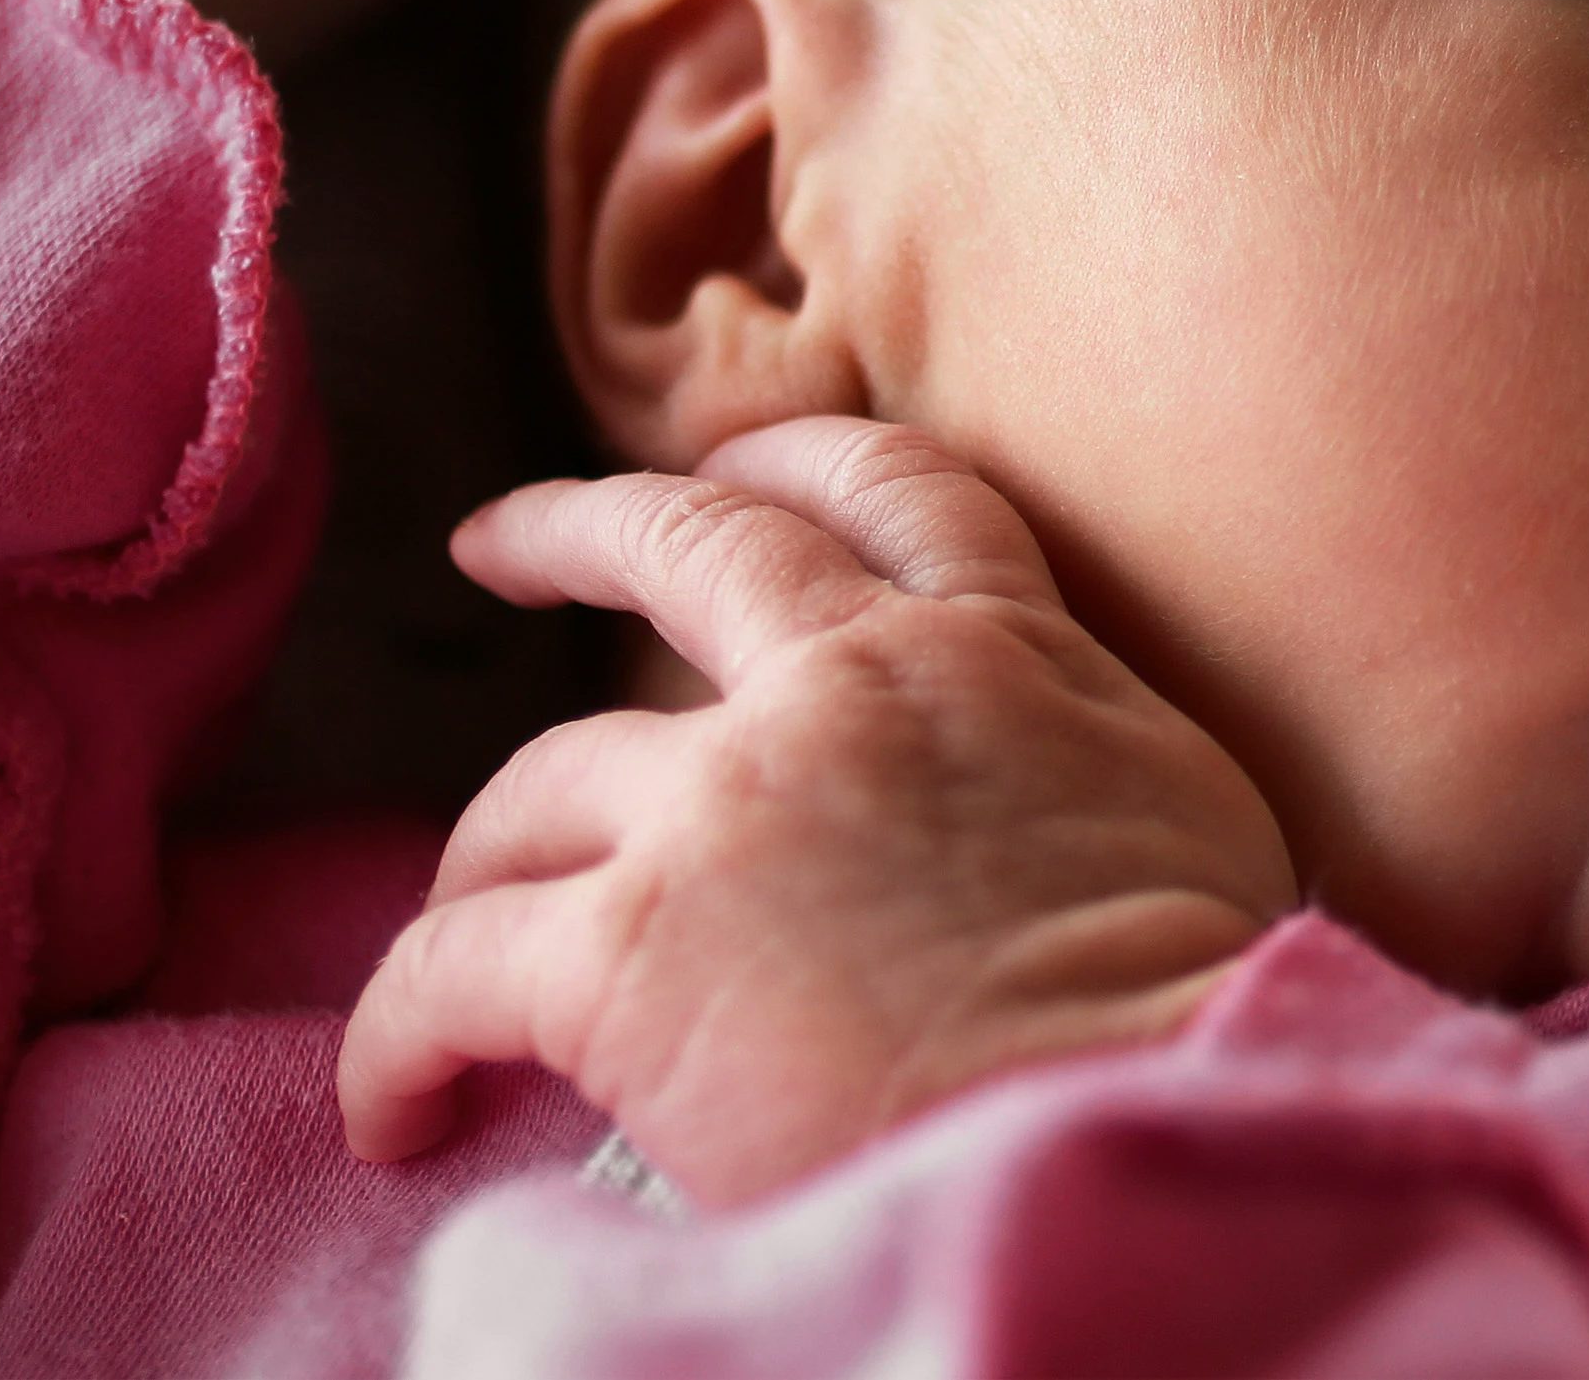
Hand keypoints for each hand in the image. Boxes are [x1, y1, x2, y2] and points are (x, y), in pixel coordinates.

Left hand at [337, 418, 1298, 1205]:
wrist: (1139, 1123)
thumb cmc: (1195, 1012)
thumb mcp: (1184, 804)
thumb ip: (1086, 749)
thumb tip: (1053, 798)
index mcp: (1000, 649)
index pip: (885, 489)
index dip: (787, 465)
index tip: (724, 472)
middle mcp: (848, 684)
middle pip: (678, 549)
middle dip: (572, 532)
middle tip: (500, 547)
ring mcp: (724, 807)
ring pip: (538, 785)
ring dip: (487, 853)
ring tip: (459, 918)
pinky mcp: (623, 951)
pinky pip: (449, 971)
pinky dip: (399, 1036)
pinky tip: (394, 1105)